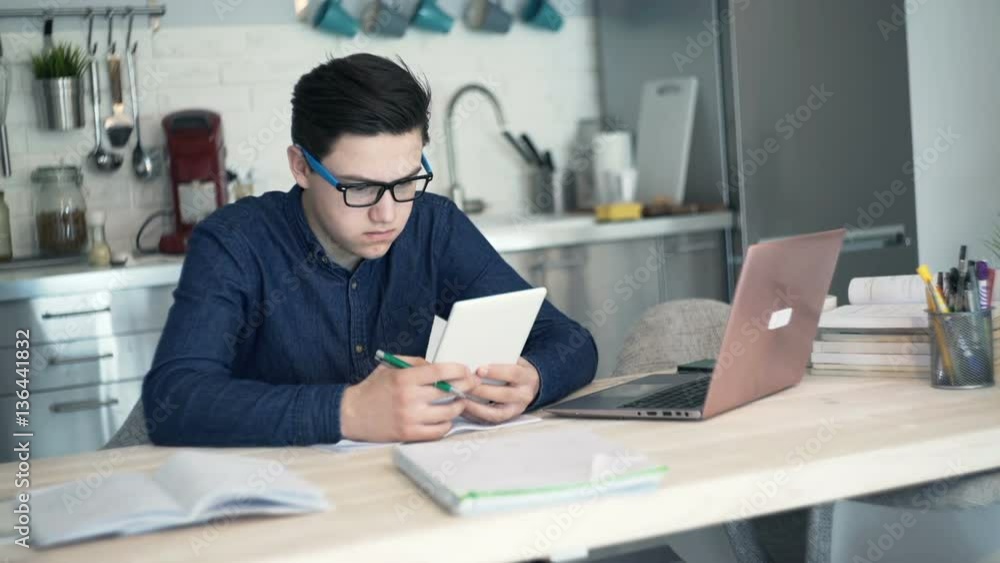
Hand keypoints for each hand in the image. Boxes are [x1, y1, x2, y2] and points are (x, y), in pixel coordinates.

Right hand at [340, 355, 479, 442]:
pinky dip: (446, 424)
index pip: (440, 372)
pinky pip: (438, 431)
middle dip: (466, 387)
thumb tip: (439, 367)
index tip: (466, 371)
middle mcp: (409, 398)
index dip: (459, 370)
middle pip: (449, 392)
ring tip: (459, 402)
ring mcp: (410, 418)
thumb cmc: (372, 389)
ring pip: (448, 413)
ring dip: (458, 406)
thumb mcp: (390, 367)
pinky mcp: (409, 435)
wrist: (351, 414)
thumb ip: (415, 363)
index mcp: (404, 378)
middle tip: (472, 385)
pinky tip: (445, 418)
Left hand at [462, 357, 540, 423]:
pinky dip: (475, 415)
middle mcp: (524, 395)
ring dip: (476, 406)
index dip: (496, 372)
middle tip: (465, 385)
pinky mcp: (507, 418)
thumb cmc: (516, 370)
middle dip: (482, 390)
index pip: (513, 373)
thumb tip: (475, 359)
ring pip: (496, 412)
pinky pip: (490, 420)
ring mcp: (516, 409)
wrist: (529, 385)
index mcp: (527, 377)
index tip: (479, 369)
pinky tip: (463, 408)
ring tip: (461, 399)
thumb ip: (499, 360)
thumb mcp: (514, 360)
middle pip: (503, 394)